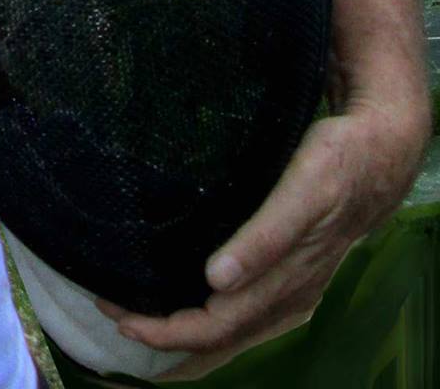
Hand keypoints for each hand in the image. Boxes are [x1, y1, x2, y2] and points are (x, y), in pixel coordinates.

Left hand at [92, 96, 431, 379]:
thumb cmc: (337, 165)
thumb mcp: (302, 192)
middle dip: (164, 335)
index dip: (167, 331)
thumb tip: (216, 281)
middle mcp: (287, 299)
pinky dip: (208, 320)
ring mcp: (290, 292)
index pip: (215, 327)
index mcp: (286, 285)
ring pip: (229, 331)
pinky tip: (188, 303)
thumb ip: (262, 239)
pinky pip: (243, 317)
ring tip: (137, 315)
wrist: (379, 155)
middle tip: (112, 312)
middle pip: (218, 337)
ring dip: (183, 330)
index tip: (122, 316)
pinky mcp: (291, 277)